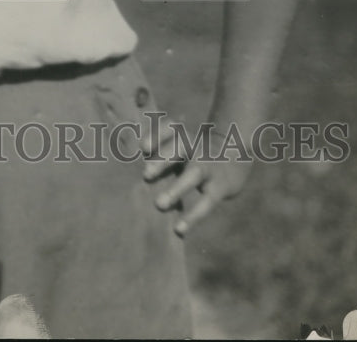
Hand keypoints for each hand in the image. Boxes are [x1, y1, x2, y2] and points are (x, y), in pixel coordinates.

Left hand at [140, 116, 252, 236]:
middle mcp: (196, 147)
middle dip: (163, 159)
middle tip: (145, 175)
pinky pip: (207, 202)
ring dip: (177, 189)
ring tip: (159, 205)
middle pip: (181, 146)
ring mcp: (209, 166)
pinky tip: (178, 229)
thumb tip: (123, 171)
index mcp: (182, 135)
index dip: (156, 135)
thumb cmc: (189, 155)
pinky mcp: (220, 188)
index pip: (170, 127)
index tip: (142, 147)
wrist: (233, 159)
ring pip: (195, 174)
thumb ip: (153, 156)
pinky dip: (193, 216)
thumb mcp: (176, 147)